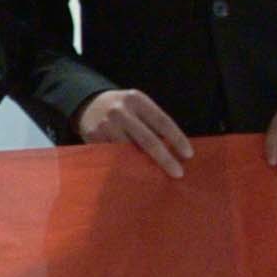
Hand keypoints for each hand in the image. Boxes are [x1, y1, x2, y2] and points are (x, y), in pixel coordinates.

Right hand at [74, 87, 195, 178]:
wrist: (88, 103)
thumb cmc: (123, 109)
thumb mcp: (137, 106)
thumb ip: (152, 122)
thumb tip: (174, 150)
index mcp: (136, 99)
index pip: (162, 121)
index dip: (177, 139)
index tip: (188, 154)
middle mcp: (120, 111)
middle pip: (148, 139)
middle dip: (165, 159)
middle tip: (178, 173)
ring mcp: (105, 125)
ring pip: (130, 151)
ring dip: (145, 166)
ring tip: (157, 176)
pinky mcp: (93, 137)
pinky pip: (114, 157)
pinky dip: (127, 166)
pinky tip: (136, 174)